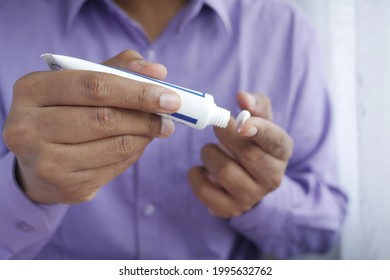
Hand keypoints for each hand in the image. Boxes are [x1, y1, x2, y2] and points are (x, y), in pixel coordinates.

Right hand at [2, 50, 180, 203]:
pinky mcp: (66, 187)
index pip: (94, 85)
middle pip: (105, 118)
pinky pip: (116, 168)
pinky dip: (135, 153)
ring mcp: (46, 162)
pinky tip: (138, 144)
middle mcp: (29, 128)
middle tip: (170, 116)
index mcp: (32, 90)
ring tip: (158, 128)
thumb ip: (117, 68)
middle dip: (146, 117)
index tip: (170, 97)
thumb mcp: (80, 82)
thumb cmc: (64, 111)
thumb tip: (158, 71)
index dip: (137, 91)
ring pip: (116, 146)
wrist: (36, 160)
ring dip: (146, 136)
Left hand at [188, 92, 292, 217]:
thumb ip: (254, 105)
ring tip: (209, 150)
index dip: (259, 130)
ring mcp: (252, 197)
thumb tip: (242, 96)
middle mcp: (272, 177)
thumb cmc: (252, 144)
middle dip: (226, 135)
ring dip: (209, 154)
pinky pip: (204, 191)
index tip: (241, 123)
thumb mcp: (259, 122)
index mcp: (281, 152)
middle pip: (248, 154)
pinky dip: (195, 175)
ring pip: (224, 171)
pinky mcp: (230, 209)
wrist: (249, 182)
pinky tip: (200, 169)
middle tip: (217, 125)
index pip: (275, 141)